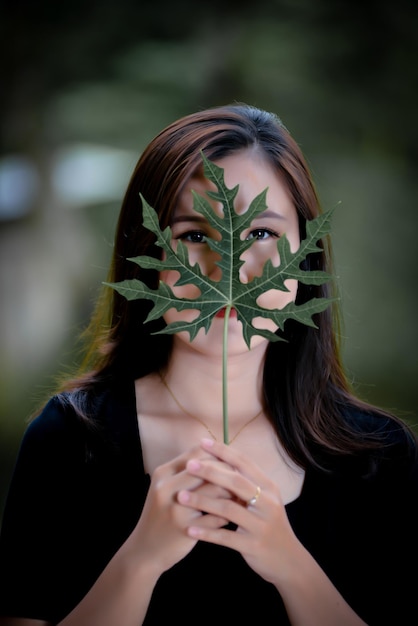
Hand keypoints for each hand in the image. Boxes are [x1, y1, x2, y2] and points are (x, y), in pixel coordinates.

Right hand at [131, 443, 230, 575]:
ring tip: (243, 497)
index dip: (217, 455)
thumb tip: (219, 456)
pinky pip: (215, 518)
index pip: (196, 454)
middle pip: (207, 470)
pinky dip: (226, 516)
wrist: (144, 551)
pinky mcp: (185, 529)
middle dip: (228, 473)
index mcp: (163, 473)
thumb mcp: (166, 489)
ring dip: (232, 494)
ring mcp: (175, 508)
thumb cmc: (161, 515)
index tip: (232, 462)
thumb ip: (186, 473)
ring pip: (214, 491)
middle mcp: (167, 487)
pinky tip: (232, 518)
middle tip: (244, 479)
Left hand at [177, 438, 301, 585]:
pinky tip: (190, 529)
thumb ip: (248, 482)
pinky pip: (226, 537)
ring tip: (181, 497)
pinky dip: (207, 532)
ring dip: (202, 502)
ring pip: (228, 508)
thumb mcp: (265, 499)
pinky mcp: (253, 545)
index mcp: (269, 487)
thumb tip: (221, 458)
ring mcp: (261, 525)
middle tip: (189, 466)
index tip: (202, 442)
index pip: (244, 463)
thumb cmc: (269, 524)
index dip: (223, 451)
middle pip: (236, 482)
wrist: (288, 559)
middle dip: (210, 472)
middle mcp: (267, 503)